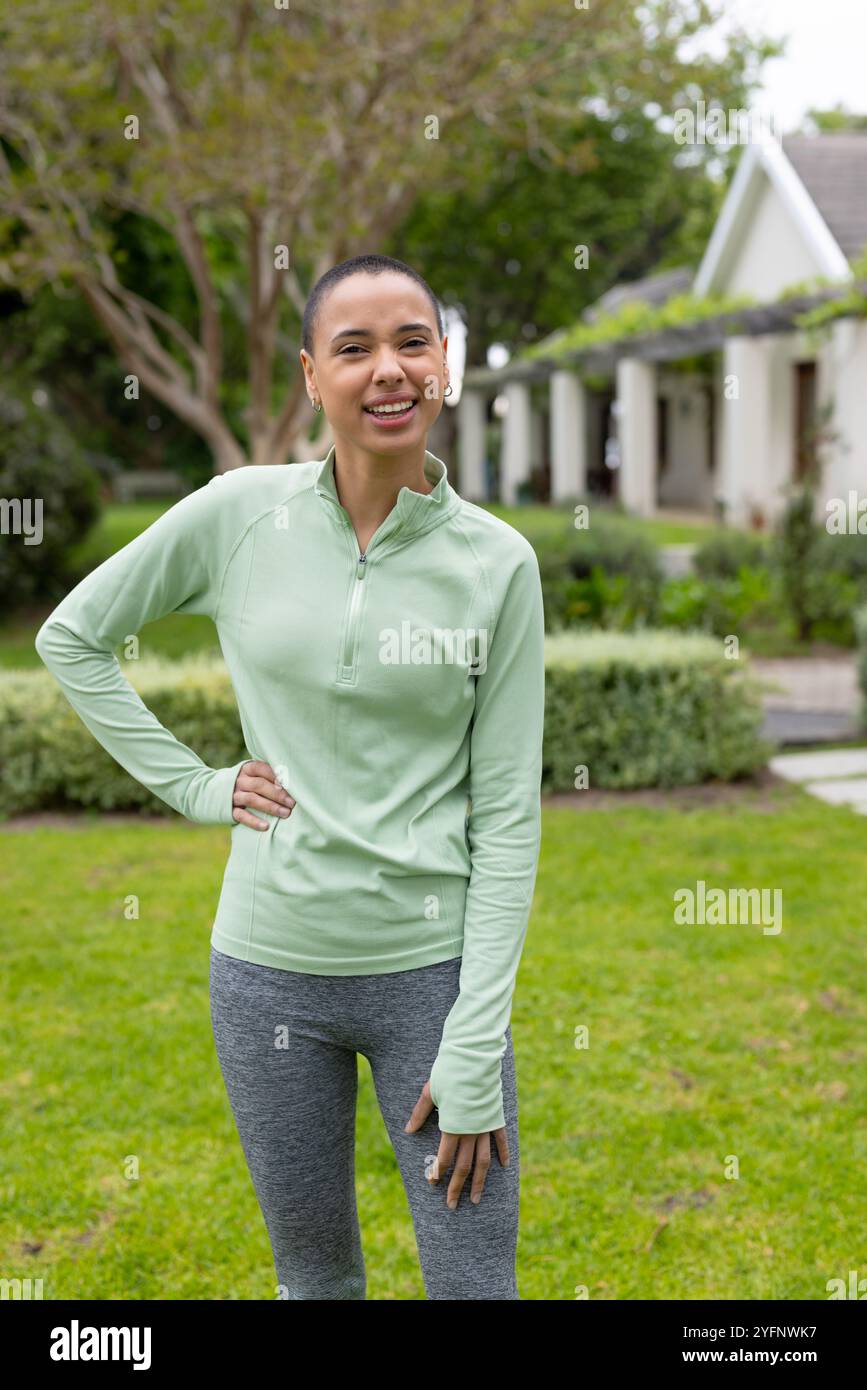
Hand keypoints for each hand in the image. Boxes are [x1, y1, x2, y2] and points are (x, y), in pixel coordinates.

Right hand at [231, 759, 295, 829]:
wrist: (213, 792)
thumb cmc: (246, 782)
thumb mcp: (254, 774)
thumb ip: (269, 775)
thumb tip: (294, 781)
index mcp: (247, 769)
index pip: (262, 768)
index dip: (276, 776)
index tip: (291, 785)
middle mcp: (239, 780)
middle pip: (259, 785)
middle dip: (277, 794)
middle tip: (292, 803)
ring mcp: (233, 795)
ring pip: (251, 799)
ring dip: (270, 806)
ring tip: (286, 813)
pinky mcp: (228, 810)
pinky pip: (241, 815)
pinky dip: (253, 821)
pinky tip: (266, 826)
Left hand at [404, 1080, 509, 1207]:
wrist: (474, 1059)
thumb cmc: (449, 1073)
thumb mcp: (429, 1092)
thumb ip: (420, 1113)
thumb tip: (408, 1130)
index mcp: (453, 1127)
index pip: (445, 1158)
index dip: (439, 1172)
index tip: (434, 1184)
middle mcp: (470, 1132)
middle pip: (464, 1166)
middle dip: (457, 1187)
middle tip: (452, 1206)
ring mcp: (486, 1127)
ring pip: (483, 1161)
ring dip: (479, 1182)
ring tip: (475, 1199)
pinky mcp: (497, 1118)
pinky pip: (500, 1141)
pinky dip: (502, 1154)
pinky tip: (503, 1166)